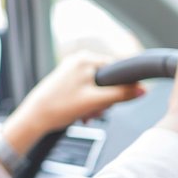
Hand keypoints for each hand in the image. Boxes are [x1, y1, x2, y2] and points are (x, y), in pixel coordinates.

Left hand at [2, 51, 145, 154]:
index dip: (120, 87)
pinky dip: (87, 105)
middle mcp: (78, 60)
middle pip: (107, 81)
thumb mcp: (95, 101)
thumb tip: (143, 90)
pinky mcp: (66, 82)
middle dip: (104, 100)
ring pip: (97, 89)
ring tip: (85, 115)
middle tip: (95, 111)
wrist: (34, 118)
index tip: (113, 101)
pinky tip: (81, 116)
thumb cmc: (59, 107)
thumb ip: (120, 95)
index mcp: (86, 59)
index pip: (116, 69)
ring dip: (96, 105)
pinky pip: (86, 92)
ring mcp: (71, 70)